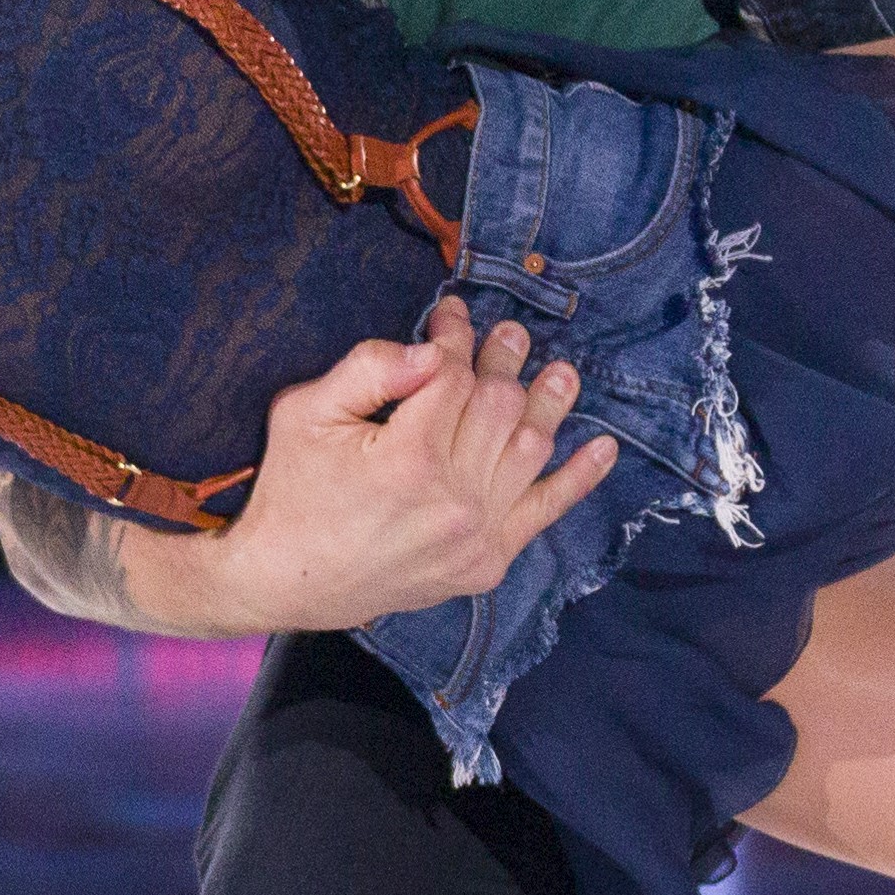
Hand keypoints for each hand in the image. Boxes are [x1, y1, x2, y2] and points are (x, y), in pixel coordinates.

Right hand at [185, 298, 620, 636]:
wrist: (290, 581)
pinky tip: (605, 447)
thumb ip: (368, 369)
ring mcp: (476, 534)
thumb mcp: (304, 413)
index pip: (453, 375)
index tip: (452, 314)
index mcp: (407, 456)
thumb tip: (430, 349)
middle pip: (499, 405)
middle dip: (504, 359)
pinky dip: (580, 478)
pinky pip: (546, 511)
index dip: (456, 336)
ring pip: (530, 447)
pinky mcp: (487, 561)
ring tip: (562, 371)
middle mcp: (452, 497)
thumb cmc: (292, 490)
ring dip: (550, 401)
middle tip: (510, 333)